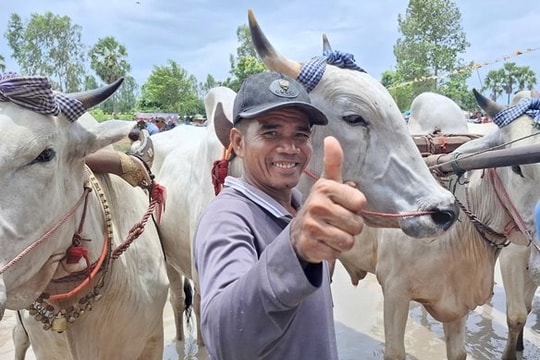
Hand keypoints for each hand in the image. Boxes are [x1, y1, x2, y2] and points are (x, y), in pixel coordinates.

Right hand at [291, 136, 365, 263]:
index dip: (354, 207)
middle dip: (350, 226)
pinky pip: (336, 254)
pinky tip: (323, 242)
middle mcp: (316, 206)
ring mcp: (312, 228)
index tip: (342, 205)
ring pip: (348, 241)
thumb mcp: (327, 183)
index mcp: (324, 188)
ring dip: (343, 240)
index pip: (360, 202)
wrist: (298, 231)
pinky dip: (332, 251)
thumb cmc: (320, 206)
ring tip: (331, 232)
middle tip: (336, 221)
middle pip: (356, 225)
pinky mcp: (310, 247)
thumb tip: (332, 139)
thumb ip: (334, 162)